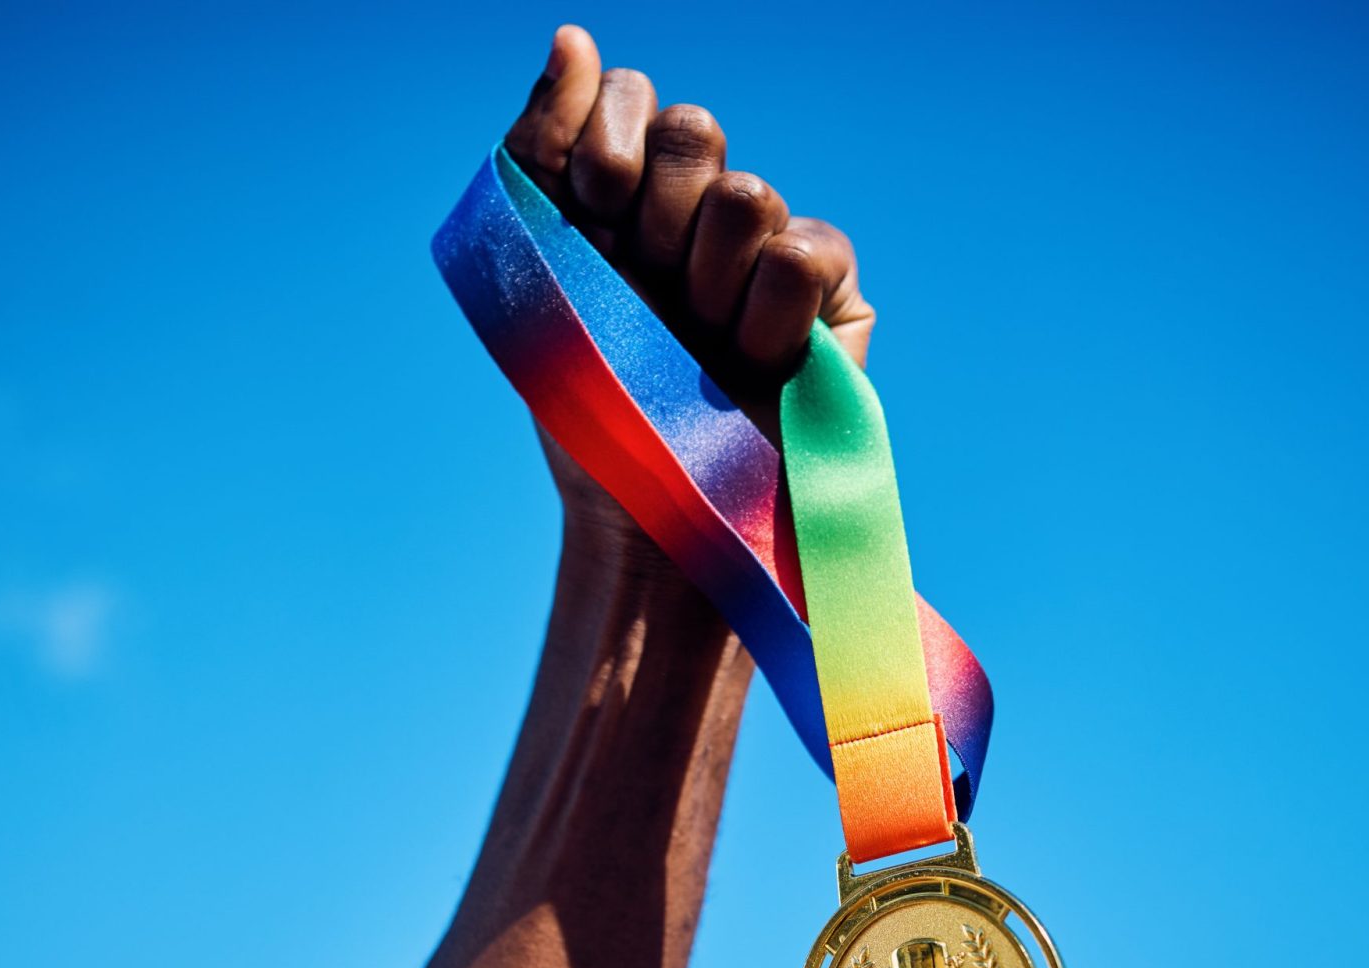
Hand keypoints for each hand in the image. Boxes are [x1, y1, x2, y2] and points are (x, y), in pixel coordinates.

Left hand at [504, 24, 876, 538]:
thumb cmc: (590, 411)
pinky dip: (768, 315)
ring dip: (704, 281)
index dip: (603, 149)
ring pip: (744, 194)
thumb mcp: (536, 274)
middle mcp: (698, 214)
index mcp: (624, 200)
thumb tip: (573, 34)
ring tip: (700, 347)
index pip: (628, 96)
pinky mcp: (833, 300)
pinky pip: (804, 255)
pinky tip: (755, 364)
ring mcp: (767, 251)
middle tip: (645, 297)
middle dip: (651, 217)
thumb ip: (541, 148)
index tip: (589, 217)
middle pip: (689, 131)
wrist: (649, 518)